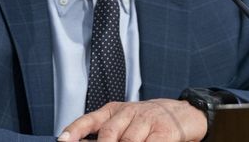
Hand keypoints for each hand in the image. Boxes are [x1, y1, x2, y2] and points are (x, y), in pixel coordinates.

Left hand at [56, 99, 206, 141]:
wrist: (184, 113)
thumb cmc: (149, 121)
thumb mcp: (125, 122)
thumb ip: (107, 132)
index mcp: (114, 110)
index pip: (89, 120)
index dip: (75, 130)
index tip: (63, 140)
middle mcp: (129, 112)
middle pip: (109, 133)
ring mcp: (147, 120)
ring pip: (129, 141)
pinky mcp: (165, 131)